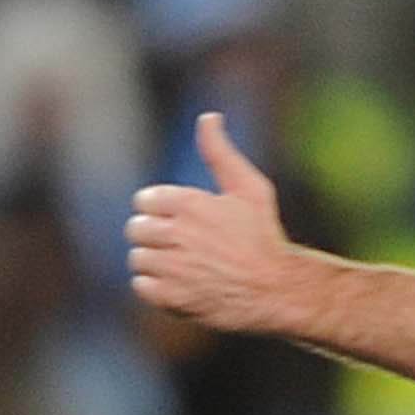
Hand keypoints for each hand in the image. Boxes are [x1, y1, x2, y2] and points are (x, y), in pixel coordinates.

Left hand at [126, 112, 311, 332]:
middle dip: (154, 236)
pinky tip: (179, 284)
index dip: (161, 212)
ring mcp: (173, 268)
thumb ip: (220, 152)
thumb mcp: (250, 188)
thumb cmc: (265, 238)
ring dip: (154, 262)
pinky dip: (155, 287)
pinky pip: (141, 286)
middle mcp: (178, 234)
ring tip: (181, 267)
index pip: (144, 201)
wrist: (278, 290)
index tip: (182, 223)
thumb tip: (207, 117)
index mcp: (190, 204)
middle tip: (180, 246)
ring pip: (137, 258)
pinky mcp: (172, 298)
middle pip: (136, 229)